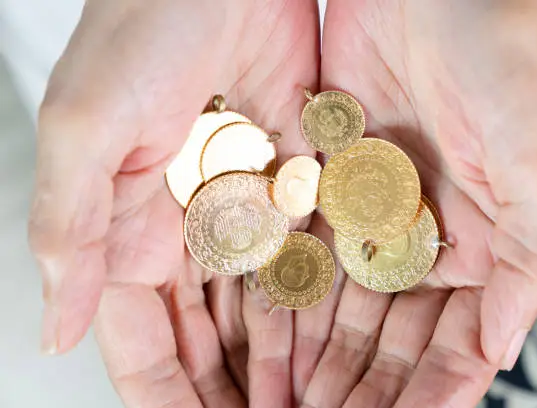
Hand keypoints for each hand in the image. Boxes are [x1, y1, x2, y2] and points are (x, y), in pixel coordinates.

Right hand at [28, 0, 318, 406]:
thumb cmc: (147, 25)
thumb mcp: (88, 127)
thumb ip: (70, 228)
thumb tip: (56, 328)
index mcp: (127, 226)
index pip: (142, 337)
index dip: (165, 391)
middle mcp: (187, 226)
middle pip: (204, 336)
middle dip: (228, 386)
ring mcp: (243, 207)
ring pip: (256, 306)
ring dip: (277, 358)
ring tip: (308, 403)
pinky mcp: (292, 181)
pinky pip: (304, 253)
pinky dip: (314, 301)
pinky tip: (332, 344)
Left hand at [296, 1, 536, 406]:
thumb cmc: (499, 51)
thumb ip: (530, 255)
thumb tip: (505, 345)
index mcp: (488, 236)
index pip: (459, 338)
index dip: (429, 392)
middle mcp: (430, 228)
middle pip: (395, 331)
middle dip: (365, 384)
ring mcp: (377, 207)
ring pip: (346, 301)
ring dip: (321, 353)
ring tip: (290, 401)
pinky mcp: (332, 180)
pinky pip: (308, 249)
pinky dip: (292, 294)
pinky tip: (271, 337)